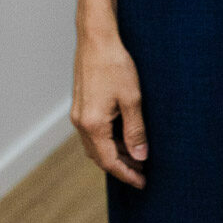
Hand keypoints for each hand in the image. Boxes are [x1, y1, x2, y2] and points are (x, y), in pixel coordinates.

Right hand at [72, 28, 147, 187]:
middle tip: (143, 172)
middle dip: (121, 166)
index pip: (109, 161)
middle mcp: (80, 122)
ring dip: (115, 153)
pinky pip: (93, 132)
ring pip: (95, 145)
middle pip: (100, 156)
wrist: (97, 39)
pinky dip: (108, 139)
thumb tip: (140, 155)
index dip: (126, 174)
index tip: (142, 183)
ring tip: (138, 155)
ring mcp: (78, 114)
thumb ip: (136, 129)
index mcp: (92, 124)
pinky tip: (125, 136)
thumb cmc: (115, 65)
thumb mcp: (132, 98)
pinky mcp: (81, 105)